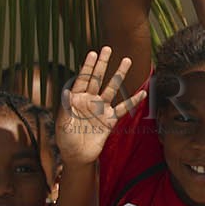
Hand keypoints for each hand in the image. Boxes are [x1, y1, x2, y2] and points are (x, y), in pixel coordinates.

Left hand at [57, 47, 144, 165]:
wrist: (77, 156)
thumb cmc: (66, 140)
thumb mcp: (62, 124)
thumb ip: (66, 108)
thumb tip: (67, 91)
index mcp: (76, 99)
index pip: (83, 79)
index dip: (87, 66)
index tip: (93, 53)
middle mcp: (89, 100)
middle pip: (97, 78)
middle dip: (102, 64)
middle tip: (108, 49)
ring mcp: (101, 109)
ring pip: (112, 88)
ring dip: (119, 75)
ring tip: (126, 61)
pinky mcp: (110, 120)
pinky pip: (123, 108)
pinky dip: (133, 101)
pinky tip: (142, 93)